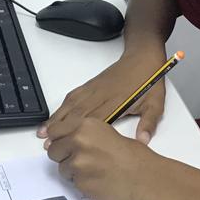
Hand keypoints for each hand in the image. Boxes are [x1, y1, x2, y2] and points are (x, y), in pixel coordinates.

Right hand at [37, 50, 167, 144]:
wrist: (143, 55)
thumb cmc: (149, 81)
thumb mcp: (156, 103)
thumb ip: (149, 122)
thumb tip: (142, 141)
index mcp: (117, 101)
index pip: (93, 120)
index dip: (77, 133)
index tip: (64, 144)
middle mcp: (101, 95)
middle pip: (76, 114)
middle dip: (60, 129)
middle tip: (46, 144)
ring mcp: (94, 89)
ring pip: (71, 104)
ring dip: (56, 118)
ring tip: (43, 132)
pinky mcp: (91, 84)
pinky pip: (73, 96)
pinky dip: (61, 106)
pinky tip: (54, 115)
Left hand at [44, 115, 162, 199]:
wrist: (147, 178)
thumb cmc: (134, 156)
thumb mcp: (106, 133)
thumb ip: (83, 135)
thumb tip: (65, 141)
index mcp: (85, 125)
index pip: (55, 131)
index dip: (59, 139)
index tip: (63, 144)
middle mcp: (78, 141)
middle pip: (53, 150)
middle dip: (64, 156)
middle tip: (82, 160)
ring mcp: (78, 163)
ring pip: (61, 168)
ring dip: (73, 171)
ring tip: (94, 171)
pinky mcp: (80, 183)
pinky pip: (72, 183)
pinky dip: (81, 183)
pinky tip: (98, 180)